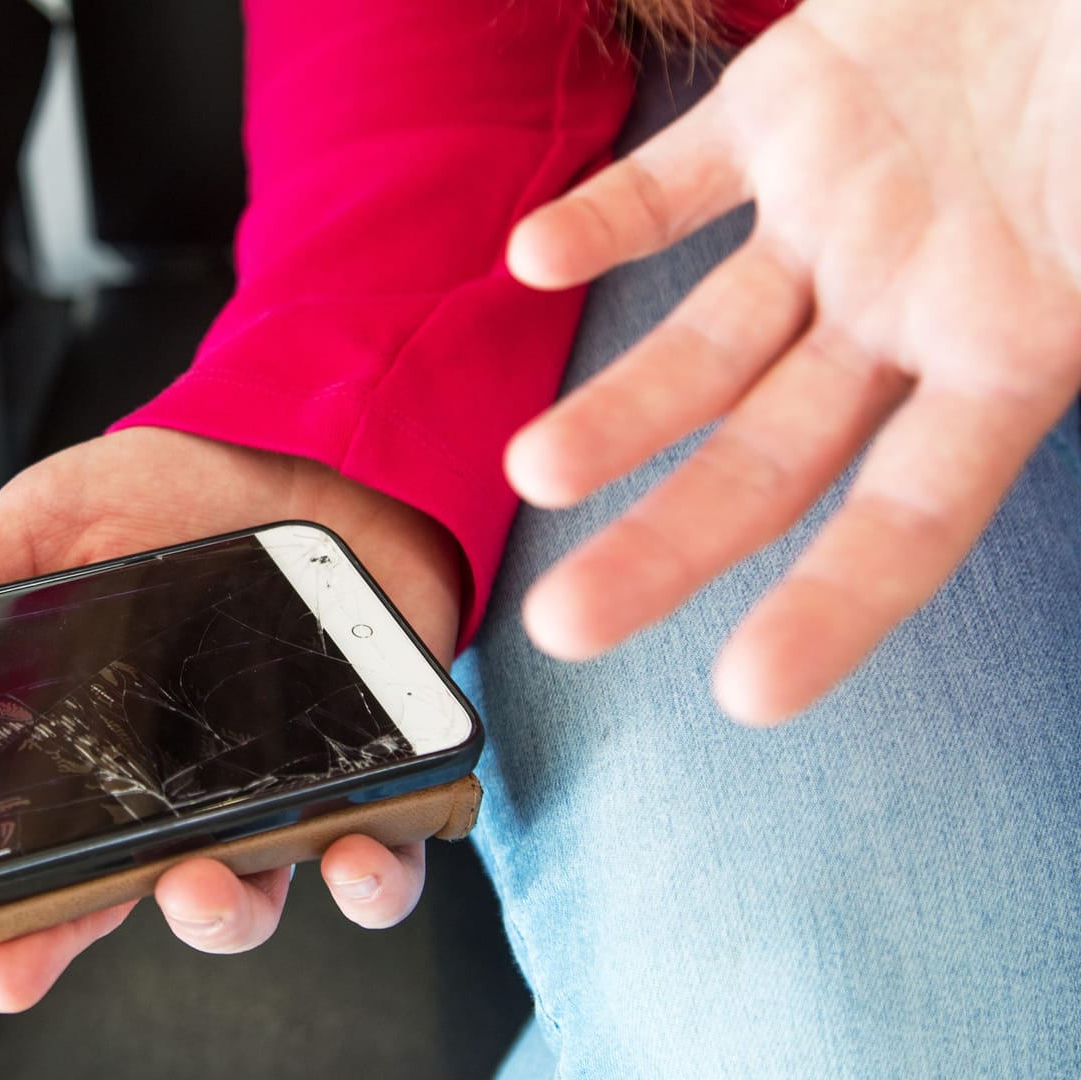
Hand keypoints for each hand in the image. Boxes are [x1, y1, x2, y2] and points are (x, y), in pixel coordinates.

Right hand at [0, 426, 465, 1011]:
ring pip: (250, 899)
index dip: (15, 922)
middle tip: (48, 940)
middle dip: (84, 940)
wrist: (309, 439)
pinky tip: (353, 850)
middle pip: (129, 899)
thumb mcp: (47, 521)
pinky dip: (372, 874)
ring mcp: (279, 791)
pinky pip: (381, 856)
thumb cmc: (181, 489)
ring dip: (222, 912)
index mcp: (101, 750)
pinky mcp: (372, 772)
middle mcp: (188, 790)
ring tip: (202, 879)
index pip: (49, 859)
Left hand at [503, 0, 1080, 723]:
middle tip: (564, 627)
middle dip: (667, 544)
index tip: (747, 697)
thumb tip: (1053, 379)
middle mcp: (907, 303)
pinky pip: (674, 181)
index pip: (909, 514)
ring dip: (617, 408)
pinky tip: (533, 259)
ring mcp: (838, 213)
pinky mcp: (788, 108)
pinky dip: (604, 218)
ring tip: (530, 471)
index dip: (833, 606)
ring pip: (703, 341)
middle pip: (768, 457)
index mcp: (1013, 346)